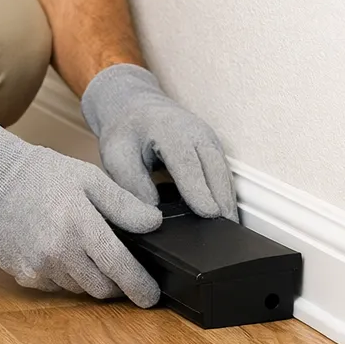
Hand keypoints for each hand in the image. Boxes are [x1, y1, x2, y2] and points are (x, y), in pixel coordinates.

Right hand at [0, 117, 162, 305]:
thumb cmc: (43, 174)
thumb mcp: (89, 177)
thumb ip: (123, 203)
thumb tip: (153, 223)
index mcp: (80, 225)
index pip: (121, 269)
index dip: (141, 287)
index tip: (151, 294)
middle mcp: (58, 252)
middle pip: (101, 288)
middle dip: (115, 282)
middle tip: (115, 264)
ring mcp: (38, 266)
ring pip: (78, 288)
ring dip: (87, 276)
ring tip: (80, 247)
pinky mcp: (22, 273)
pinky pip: (53, 285)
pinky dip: (62, 274)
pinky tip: (55, 248)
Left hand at [81, 64, 237, 220]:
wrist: (135, 107)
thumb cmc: (126, 132)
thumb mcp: (116, 154)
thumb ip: (132, 183)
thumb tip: (153, 214)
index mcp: (169, 129)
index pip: (187, 162)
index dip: (198, 188)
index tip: (208, 213)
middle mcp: (195, 132)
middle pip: (215, 169)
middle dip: (221, 201)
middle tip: (224, 236)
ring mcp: (209, 140)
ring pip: (224, 174)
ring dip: (227, 203)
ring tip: (227, 235)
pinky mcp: (214, 151)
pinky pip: (223, 176)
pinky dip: (224, 197)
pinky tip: (222, 221)